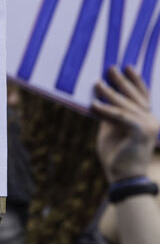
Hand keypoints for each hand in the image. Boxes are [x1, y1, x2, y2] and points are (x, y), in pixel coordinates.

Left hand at [93, 65, 159, 181]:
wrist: (124, 177)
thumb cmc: (116, 155)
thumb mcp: (110, 130)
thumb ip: (110, 115)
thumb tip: (99, 99)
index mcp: (145, 119)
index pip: (142, 96)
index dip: (136, 81)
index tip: (128, 66)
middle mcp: (150, 120)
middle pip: (135, 97)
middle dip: (122, 82)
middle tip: (110, 68)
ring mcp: (148, 126)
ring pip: (126, 105)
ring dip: (110, 94)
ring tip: (97, 84)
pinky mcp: (140, 133)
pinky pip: (121, 117)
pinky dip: (107, 110)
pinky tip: (93, 105)